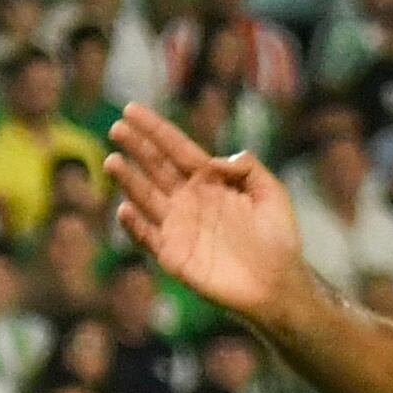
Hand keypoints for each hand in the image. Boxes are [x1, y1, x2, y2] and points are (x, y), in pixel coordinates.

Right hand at [109, 103, 304, 317]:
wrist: (279, 284)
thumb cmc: (278, 238)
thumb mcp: (272, 193)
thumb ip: (249, 168)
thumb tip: (216, 160)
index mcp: (209, 181)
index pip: (177, 148)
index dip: (155, 129)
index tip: (131, 108)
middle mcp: (189, 200)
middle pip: (156, 167)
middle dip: (136, 147)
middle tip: (117, 128)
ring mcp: (179, 227)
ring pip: (146, 197)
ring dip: (128, 180)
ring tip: (113, 161)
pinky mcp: (174, 256)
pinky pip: (148, 238)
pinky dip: (135, 225)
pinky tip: (124, 209)